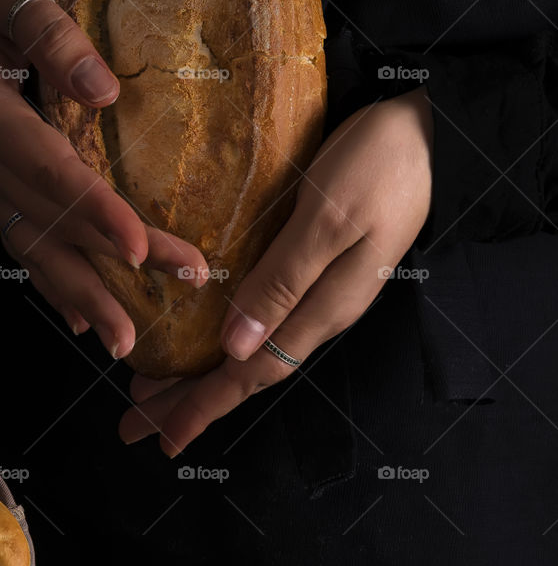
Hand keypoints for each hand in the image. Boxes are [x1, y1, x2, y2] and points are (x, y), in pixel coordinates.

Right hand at [0, 0, 207, 357]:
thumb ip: (48, 34)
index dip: (94, 213)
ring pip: (39, 250)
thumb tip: (105, 90)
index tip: (138, 249)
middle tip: (161, 307)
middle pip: (54, 224)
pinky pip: (27, 246)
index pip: (50, 172)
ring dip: (83, 297)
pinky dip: (55, 287)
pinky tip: (83, 321)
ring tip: (124, 341)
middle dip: (109, 271)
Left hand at [118, 88, 433, 454]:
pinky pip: (263, 313)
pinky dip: (225, 331)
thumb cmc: (377, 165)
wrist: (426, 128)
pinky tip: (205, 329)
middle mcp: (321, 308)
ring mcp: (321, 286)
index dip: (205, 405)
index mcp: (324, 307)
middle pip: (248, 368)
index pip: (253, 372)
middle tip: (138, 423)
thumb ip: (283, 281)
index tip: (163, 437)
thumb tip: (236, 347)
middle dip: (192, 399)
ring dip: (203, 369)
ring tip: (157, 386)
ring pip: (252, 344)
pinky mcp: (315, 260)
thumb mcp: (326, 220)